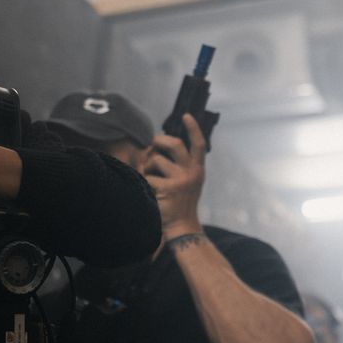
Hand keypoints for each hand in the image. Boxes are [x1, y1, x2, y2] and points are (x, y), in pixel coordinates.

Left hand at [141, 114, 205, 237]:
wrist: (182, 226)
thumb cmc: (179, 202)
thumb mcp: (183, 181)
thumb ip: (175, 165)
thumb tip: (152, 147)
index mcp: (197, 169)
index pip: (198, 145)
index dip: (193, 128)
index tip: (186, 116)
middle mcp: (192, 172)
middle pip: (175, 144)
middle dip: (159, 141)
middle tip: (152, 146)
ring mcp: (181, 180)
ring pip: (156, 160)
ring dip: (147, 167)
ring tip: (149, 179)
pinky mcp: (169, 188)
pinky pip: (147, 177)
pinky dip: (144, 183)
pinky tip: (150, 193)